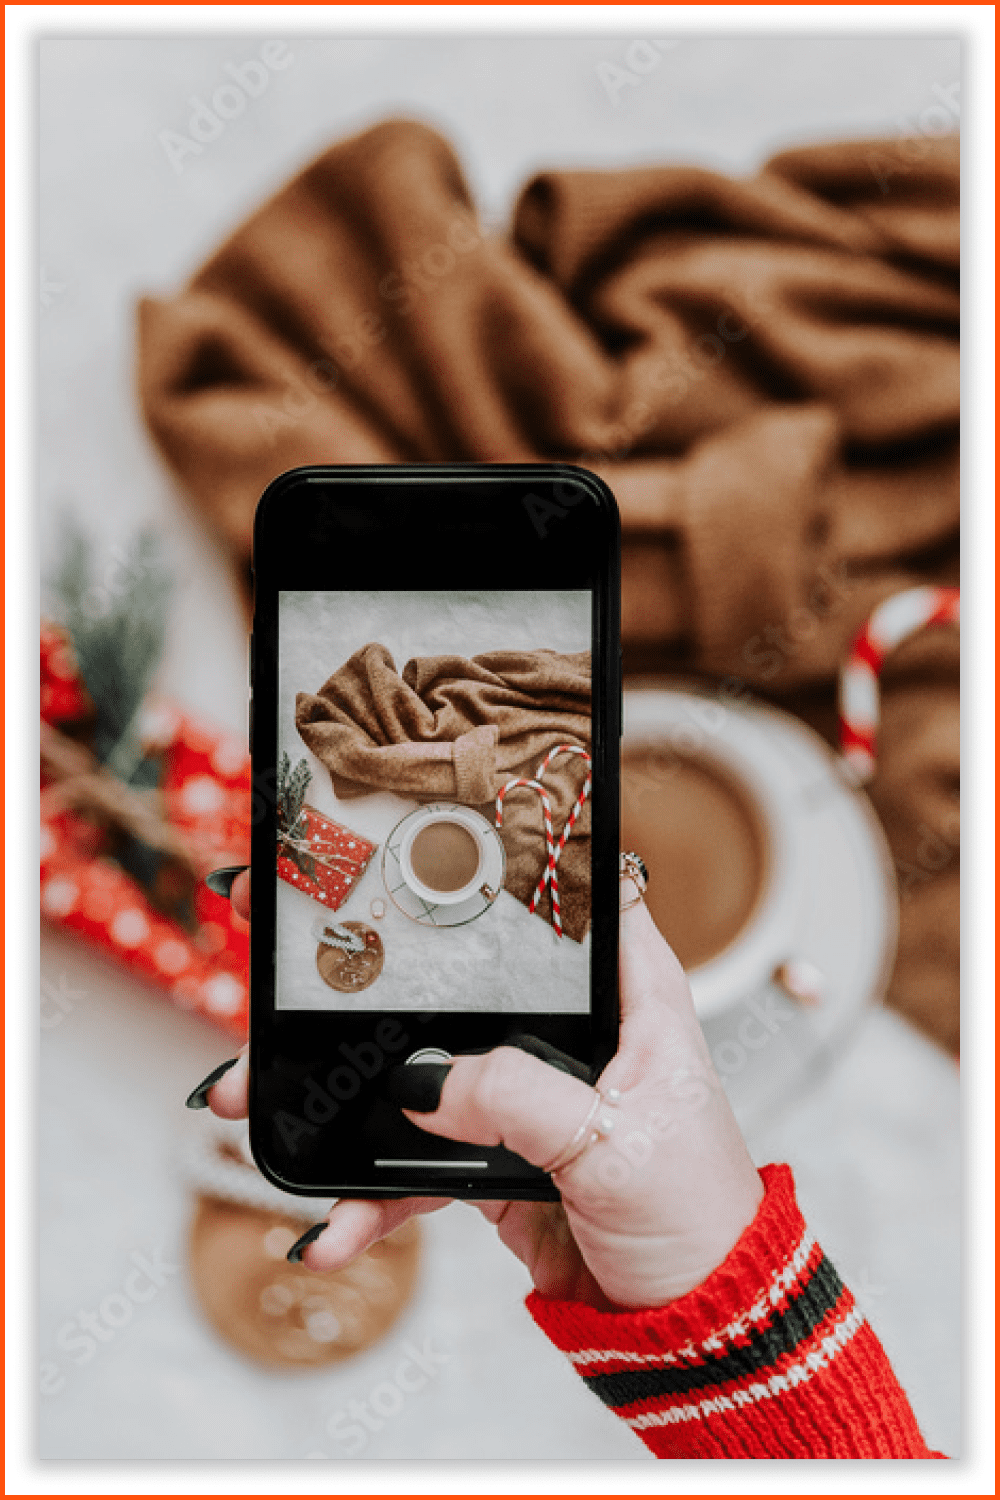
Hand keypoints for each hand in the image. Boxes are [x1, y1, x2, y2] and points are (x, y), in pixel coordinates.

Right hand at [196, 869, 762, 1310]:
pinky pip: (414, 1164)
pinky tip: (335, 1226)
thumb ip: (519, 1099)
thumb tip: (424, 1082)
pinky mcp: (494, 1156)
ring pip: (418, 1074)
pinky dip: (370, 1194)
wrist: (691, 1326)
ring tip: (254, 1105)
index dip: (495, 859)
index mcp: (628, 995)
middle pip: (457, 983)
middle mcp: (573, 1031)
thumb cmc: (696, 1218)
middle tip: (282, 969)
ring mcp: (525, 1094)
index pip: (564, 897)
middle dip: (365, 985)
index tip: (410, 840)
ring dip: (338, 1098)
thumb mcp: (614, 1143)